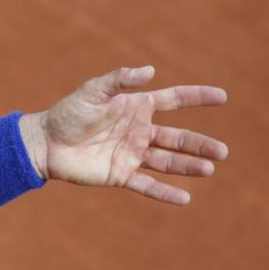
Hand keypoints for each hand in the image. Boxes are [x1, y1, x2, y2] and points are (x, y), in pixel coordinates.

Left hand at [20, 65, 228, 204]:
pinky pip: (147, 185)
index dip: (197, 98)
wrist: (45, 142)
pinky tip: (186, 198)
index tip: (222, 97)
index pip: (174, 100)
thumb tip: (150, 71)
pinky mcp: (120, 174)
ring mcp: (131, 154)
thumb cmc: (69, 113)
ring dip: (188, 166)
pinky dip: (165, 192)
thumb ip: (121, 79)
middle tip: (222, 151)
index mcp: (137, 107)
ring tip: (209, 169)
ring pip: (167, 161)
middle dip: (200, 144)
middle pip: (177, 137)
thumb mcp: (94, 91)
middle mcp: (139, 131)